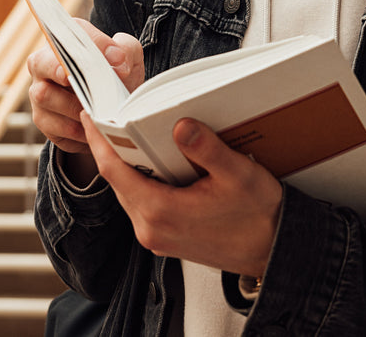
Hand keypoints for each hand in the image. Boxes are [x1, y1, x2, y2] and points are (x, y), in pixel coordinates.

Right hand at [27, 20, 143, 177]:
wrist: (113, 108)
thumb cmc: (117, 76)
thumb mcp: (128, 57)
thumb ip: (125, 49)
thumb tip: (117, 60)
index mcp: (65, 40)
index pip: (69, 33)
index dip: (89, 44)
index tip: (114, 58)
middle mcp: (44, 63)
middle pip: (39, 61)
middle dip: (56, 69)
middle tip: (73, 78)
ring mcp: (39, 92)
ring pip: (45, 95)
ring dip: (74, 106)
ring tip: (98, 112)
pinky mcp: (43, 119)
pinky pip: (54, 125)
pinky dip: (76, 130)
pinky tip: (92, 129)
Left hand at [82, 111, 282, 276]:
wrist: (275, 251)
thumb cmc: (259, 217)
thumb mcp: (238, 174)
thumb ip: (207, 149)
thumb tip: (180, 125)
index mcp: (160, 213)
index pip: (113, 170)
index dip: (97, 140)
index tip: (90, 115)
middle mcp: (152, 229)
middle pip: (117, 180)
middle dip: (110, 148)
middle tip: (109, 116)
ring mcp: (158, 237)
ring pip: (128, 192)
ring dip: (125, 165)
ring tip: (128, 134)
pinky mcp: (167, 238)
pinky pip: (142, 203)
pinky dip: (140, 180)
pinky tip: (153, 163)